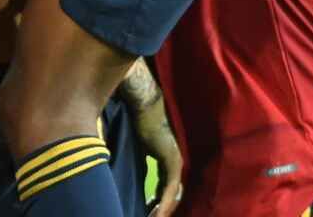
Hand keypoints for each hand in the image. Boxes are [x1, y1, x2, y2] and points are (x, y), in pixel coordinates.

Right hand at [136, 97, 184, 215]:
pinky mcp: (173, 160)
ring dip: (163, 209)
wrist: (144, 106)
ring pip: (172, 193)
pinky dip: (163, 202)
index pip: (167, 186)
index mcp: (169, 158)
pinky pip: (170, 187)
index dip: (159, 201)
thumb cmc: (140, 121)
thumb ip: (144, 161)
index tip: (149, 211)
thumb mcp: (141, 147)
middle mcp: (176, 160)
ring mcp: (176, 160)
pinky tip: (157, 213)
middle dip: (162, 208)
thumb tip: (136, 175)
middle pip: (172, 193)